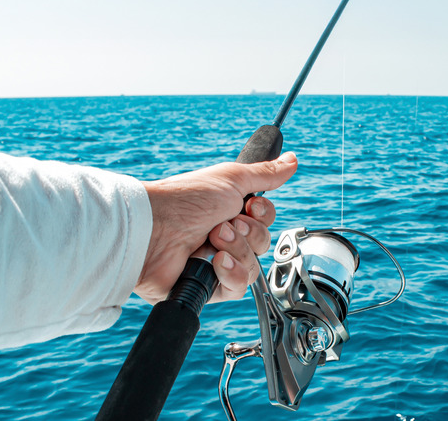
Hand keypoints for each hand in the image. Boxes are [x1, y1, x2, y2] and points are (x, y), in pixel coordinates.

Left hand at [136, 152, 296, 303]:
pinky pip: (237, 288)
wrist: (155, 230)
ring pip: (253, 267)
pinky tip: (214, 263)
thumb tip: (292, 159)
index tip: (249, 205)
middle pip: (263, 244)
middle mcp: (224, 237)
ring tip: (213, 240)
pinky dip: (230, 274)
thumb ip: (265, 174)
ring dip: (238, 251)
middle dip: (248, 234)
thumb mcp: (231, 179)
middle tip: (223, 224)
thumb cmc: (186, 200)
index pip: (265, 221)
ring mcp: (216, 263)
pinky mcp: (208, 287)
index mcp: (228, 211)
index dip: (263, 215)